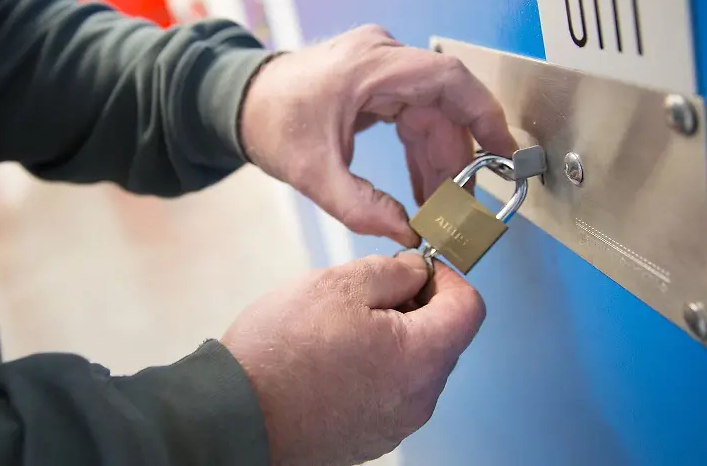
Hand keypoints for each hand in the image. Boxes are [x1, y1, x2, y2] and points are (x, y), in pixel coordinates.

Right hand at [222, 253, 484, 464]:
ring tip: (338, 329)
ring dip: (390, 338)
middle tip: (364, 294)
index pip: (470, 307)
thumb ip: (392, 271)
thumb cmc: (282, 351)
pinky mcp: (371, 437)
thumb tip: (416, 271)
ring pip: (413, 365)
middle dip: (413, 306)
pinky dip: (372, 368)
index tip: (412, 268)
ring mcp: (396, 423)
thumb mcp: (339, 284)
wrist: (236, 415)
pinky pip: (388, 392)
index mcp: (422, 356)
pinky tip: (330, 359)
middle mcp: (419, 398)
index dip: (445, 276)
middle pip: (442, 337)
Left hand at [239, 25, 516, 246]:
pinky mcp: (375, 82)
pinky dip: (420, 150)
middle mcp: (382, 57)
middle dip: (456, 158)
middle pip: (443, 105)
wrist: (239, 102)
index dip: (483, 114)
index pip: (448, 80)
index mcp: (371, 65)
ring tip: (442, 207)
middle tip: (462, 206)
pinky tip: (424, 187)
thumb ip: (360, 207)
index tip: (503, 152)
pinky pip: (413, 115)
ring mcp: (380, 67)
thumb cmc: (269, 122)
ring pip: (431, 113)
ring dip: (439, 160)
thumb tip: (406, 232)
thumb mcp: (312, 172)